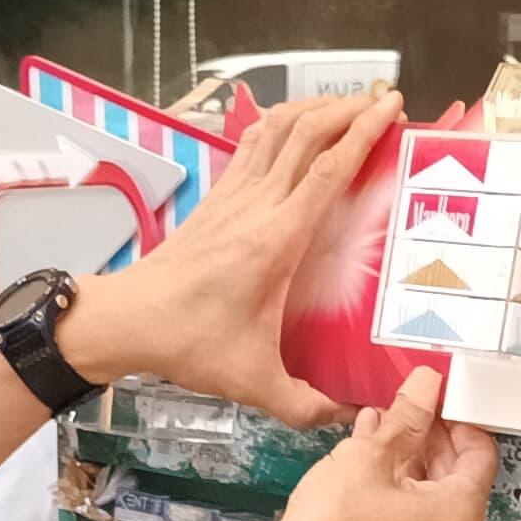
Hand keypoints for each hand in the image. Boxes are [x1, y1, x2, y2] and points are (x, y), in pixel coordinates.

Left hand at [60, 89, 403, 428]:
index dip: (363, 131)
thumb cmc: (189, 344)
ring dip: (315, 108)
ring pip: (278, 128)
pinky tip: (298, 125)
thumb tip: (347, 417)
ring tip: (348, 105)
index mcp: (277, 239)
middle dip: (349, 108)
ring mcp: (234, 195)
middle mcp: (257, 205)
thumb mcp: (252, 382)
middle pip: (307, 132)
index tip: (392, 108)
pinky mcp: (218, 197)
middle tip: (383, 102)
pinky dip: (282, 124)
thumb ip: (304, 404)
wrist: (128, 321)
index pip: (328, 168)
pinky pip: (254, 144)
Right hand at [264, 367, 496, 520]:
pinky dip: (397, 481)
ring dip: (408, 454)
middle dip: (429, 435)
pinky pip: (413, 510)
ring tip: (379, 425)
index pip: (480, 452)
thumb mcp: (370, 455)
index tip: (436, 399)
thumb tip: (425, 385)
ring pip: (431, 489)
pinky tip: (368, 452)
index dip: (458, 418)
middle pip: (457, 471)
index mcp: (459, 512)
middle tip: (405, 407)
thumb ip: (406, 416)